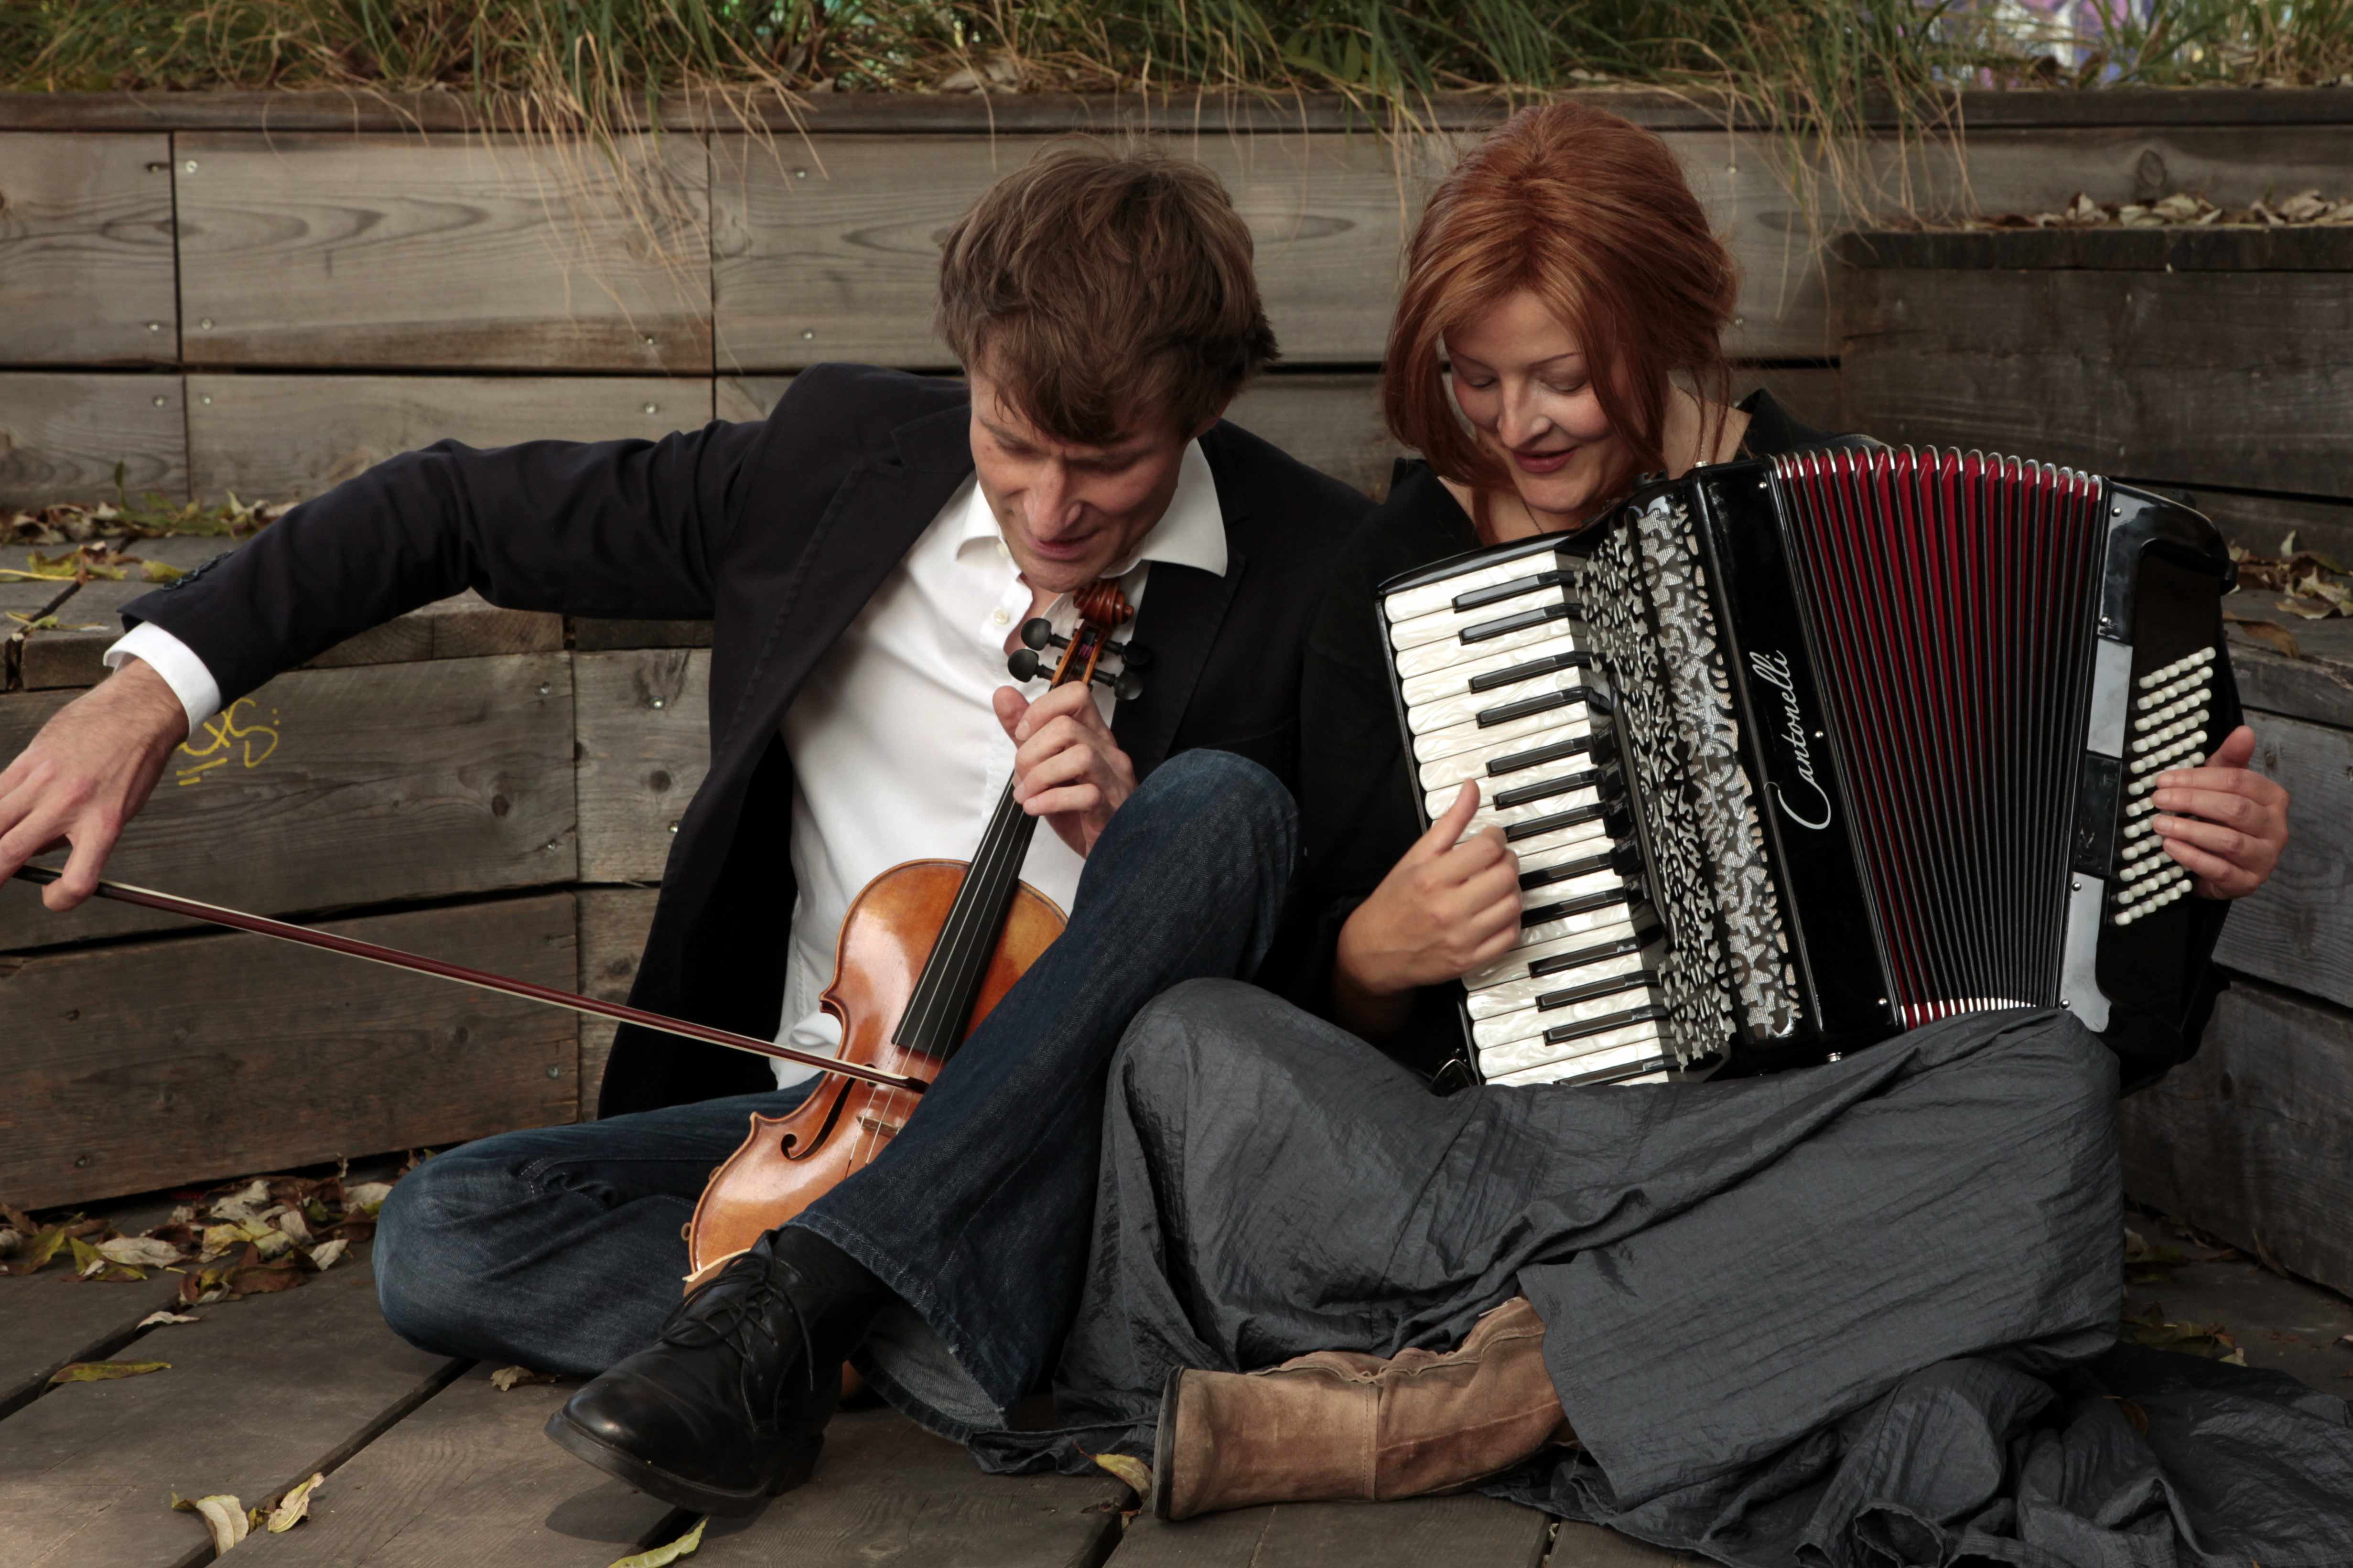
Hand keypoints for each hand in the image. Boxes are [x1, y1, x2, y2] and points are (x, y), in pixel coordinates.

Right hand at [0, 658, 187, 909]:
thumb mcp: (121, 810)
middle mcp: (69, 805)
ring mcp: (43, 781)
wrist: (137, 713)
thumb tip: (32, 855)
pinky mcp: (28, 760)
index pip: (78, 880)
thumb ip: (77, 836)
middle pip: (9, 853)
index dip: (61, 899)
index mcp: (104, 824)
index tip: (54, 897)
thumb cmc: (133, 764)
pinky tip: (1, 815)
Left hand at [994, 681, 1135, 857]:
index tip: (1023, 735)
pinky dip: (1051, 801)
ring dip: (1040, 776)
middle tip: (1022, 777)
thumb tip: (1003, 695)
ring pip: (1079, 756)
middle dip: (1030, 752)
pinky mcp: (1111, 809)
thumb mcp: (1044, 765)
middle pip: (1066, 728)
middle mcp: (1108, 752)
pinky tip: (1036, 808)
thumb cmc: (1078, 809)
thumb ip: (1025, 731)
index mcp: (1093, 735)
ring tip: (1028, 795)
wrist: (1107, 850)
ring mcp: (1113, 780)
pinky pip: (1085, 795)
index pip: (1076, 695)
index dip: (1042, 709)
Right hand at [1335, 782, 1522, 1017]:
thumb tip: (1471, 790)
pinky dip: (1510, 919)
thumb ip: (1450, 822)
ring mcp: (1461, 937)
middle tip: (1497, 859)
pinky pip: (1509, 936)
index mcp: (1432, 878)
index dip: (1496, 837)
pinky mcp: (1469, 960)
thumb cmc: (1393, 901)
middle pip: (1505, 876)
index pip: (1488, 848)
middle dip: (1507, 861)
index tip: (1491, 837)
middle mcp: (1448, 909)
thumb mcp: (1416, 855)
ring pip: (1512, 905)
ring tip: (1497, 883)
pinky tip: (1496, 909)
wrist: (1373, 951)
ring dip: (1512, 889)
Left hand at [2150, 725, 2289, 899]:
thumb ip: (2230, 760)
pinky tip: (2169, 846)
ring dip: (2189, 830)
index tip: (2163, 779)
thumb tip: (2243, 731)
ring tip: (2159, 823)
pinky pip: (2218, 868)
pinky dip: (2191, 856)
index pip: (2238, 781)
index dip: (2198, 778)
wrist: (2226, 864)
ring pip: (2228, 840)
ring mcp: (2265, 857)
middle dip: (2191, 802)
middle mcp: (2275, 827)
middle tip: (2157, 799)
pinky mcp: (2248, 881)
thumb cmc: (2223, 818)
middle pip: (2233, 809)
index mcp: (2272, 797)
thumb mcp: (2224, 786)